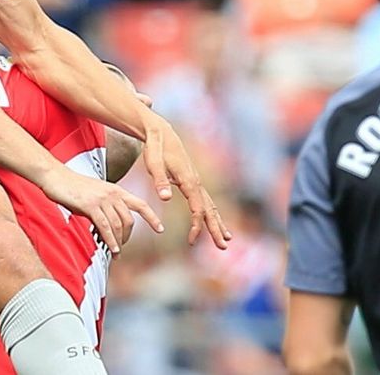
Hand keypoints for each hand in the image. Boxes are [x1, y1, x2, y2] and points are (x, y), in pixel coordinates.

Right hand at [37, 166, 161, 255]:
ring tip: (116, 253)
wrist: (56, 177)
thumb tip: (110, 227)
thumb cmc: (73, 188)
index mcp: (116, 190)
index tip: (160, 229)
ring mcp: (102, 199)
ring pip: (118, 225)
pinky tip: (111, 249)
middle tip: (121, 248)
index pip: (140, 204)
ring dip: (118, 242)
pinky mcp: (91, 205)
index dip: (152, 217)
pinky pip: (105, 226)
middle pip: (129, 220)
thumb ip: (106, 207)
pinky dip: (110, 240)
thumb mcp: (95, 195)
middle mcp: (113, 193)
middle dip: (128, 237)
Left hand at [140, 117, 230, 248]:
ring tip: (226, 239)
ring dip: (217, 223)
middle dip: (216, 229)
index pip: (197, 208)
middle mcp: (195, 182)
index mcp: (188, 180)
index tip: (193, 241)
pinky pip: (204, 201)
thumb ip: (159, 180)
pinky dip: (211, 213)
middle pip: (209, 209)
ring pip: (210, 205)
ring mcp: (195, 181)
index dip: (197, 225)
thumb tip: (165, 198)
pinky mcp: (192, 181)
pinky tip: (213, 222)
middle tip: (223, 247)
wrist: (160, 132)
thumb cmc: (155, 148)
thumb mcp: (153, 162)